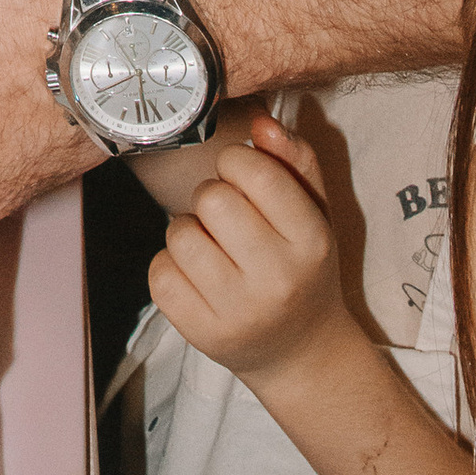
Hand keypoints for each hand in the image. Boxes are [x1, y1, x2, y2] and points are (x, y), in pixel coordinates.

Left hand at [147, 113, 348, 384]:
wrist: (300, 351)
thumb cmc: (303, 267)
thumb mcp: (316, 212)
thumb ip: (295, 161)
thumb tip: (260, 123)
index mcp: (311, 242)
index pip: (256, 173)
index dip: (236, 160)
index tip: (240, 174)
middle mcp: (278, 280)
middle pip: (211, 199)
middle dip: (211, 196)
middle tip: (226, 216)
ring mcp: (238, 312)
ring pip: (178, 234)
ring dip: (188, 230)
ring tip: (213, 246)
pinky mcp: (201, 334)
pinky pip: (159, 274)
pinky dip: (170, 266)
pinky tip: (197, 275)